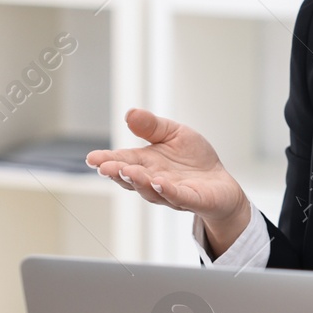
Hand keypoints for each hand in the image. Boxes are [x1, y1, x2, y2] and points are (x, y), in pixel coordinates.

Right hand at [86, 108, 247, 226]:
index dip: (107, 161)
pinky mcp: (194, 199)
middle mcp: (155, 180)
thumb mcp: (173, 134)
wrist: (220, 184)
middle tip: (105, 167)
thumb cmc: (194, 160)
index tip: (92, 158)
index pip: (123, 161)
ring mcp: (173, 193)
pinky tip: (160, 182)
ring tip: (129, 171)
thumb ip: (152, 126)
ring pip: (152, 190)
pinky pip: (180, 196)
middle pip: (133, 178)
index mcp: (147, 163)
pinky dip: (169, 190)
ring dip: (139, 181)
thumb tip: (130, 113)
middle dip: (118, 173)